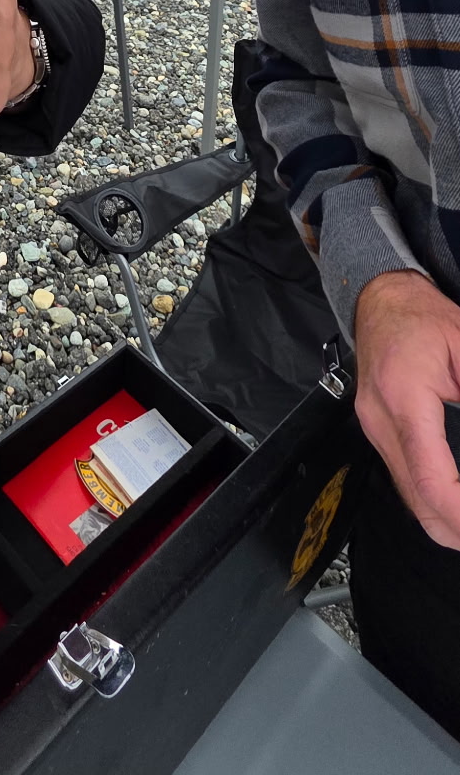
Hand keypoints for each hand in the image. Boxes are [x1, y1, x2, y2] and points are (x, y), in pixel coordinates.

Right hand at [354, 269, 459, 547]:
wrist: (378, 298)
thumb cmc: (423, 316)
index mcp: (403, 398)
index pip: (431, 480)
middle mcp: (381, 422)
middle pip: (419, 503)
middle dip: (457, 527)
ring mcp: (374, 430)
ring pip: (411, 500)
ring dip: (448, 519)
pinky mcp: (377, 433)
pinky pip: (405, 482)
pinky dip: (434, 500)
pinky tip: (458, 497)